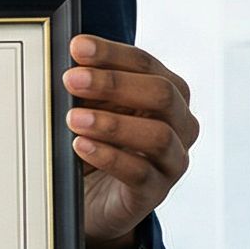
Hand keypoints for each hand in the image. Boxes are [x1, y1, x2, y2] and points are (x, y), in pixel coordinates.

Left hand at [62, 34, 196, 248]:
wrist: (95, 201)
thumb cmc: (99, 144)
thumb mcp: (94, 109)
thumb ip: (89, 88)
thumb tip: (69, 62)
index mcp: (168, 94)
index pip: (146, 64)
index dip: (112, 53)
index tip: (77, 47)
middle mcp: (180, 124)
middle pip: (162, 94)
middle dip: (114, 83)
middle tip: (72, 79)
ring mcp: (172, 161)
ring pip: (158, 135)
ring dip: (112, 123)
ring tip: (74, 118)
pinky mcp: (156, 193)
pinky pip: (140, 174)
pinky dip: (109, 157)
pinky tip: (81, 146)